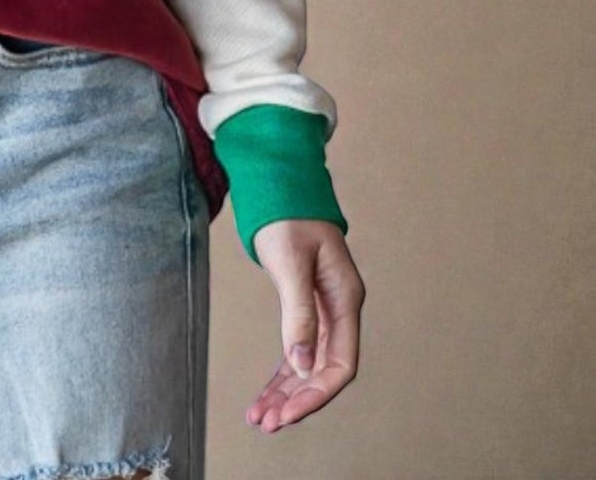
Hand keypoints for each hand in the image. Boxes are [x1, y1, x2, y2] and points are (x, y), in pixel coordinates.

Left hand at [246, 219, 363, 433]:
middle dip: (296, 400)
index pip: (340, 364)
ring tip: (259, 417)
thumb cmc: (288, 215)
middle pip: (323, 370)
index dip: (316, 393)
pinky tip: (266, 393)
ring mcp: (325, 309)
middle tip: (265, 423)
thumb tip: (300, 364)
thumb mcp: (291, 262)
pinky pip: (297, 349)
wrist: (282, 182)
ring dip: (286, 392)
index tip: (286, 414)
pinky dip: (282, 373)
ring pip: (308, 364)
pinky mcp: (306, 305)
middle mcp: (340, 309)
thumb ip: (299, 312)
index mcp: (346, 299)